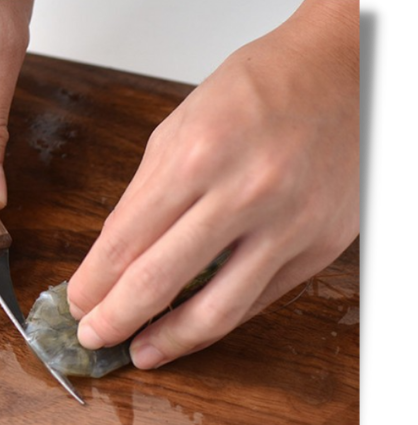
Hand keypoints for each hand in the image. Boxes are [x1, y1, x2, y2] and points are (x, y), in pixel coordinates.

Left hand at [67, 0, 359, 368]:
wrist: (347, 71)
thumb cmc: (259, 91)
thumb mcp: (180, 128)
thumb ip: (142, 196)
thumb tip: (108, 258)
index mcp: (198, 155)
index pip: (124, 243)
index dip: (92, 285)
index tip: (77, 304)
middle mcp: (245, 192)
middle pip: (158, 282)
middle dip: (115, 320)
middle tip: (94, 337)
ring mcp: (289, 224)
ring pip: (215, 311)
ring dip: (168, 342)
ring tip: (142, 353)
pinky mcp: (319, 246)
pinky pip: (257, 301)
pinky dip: (217, 321)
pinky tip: (190, 329)